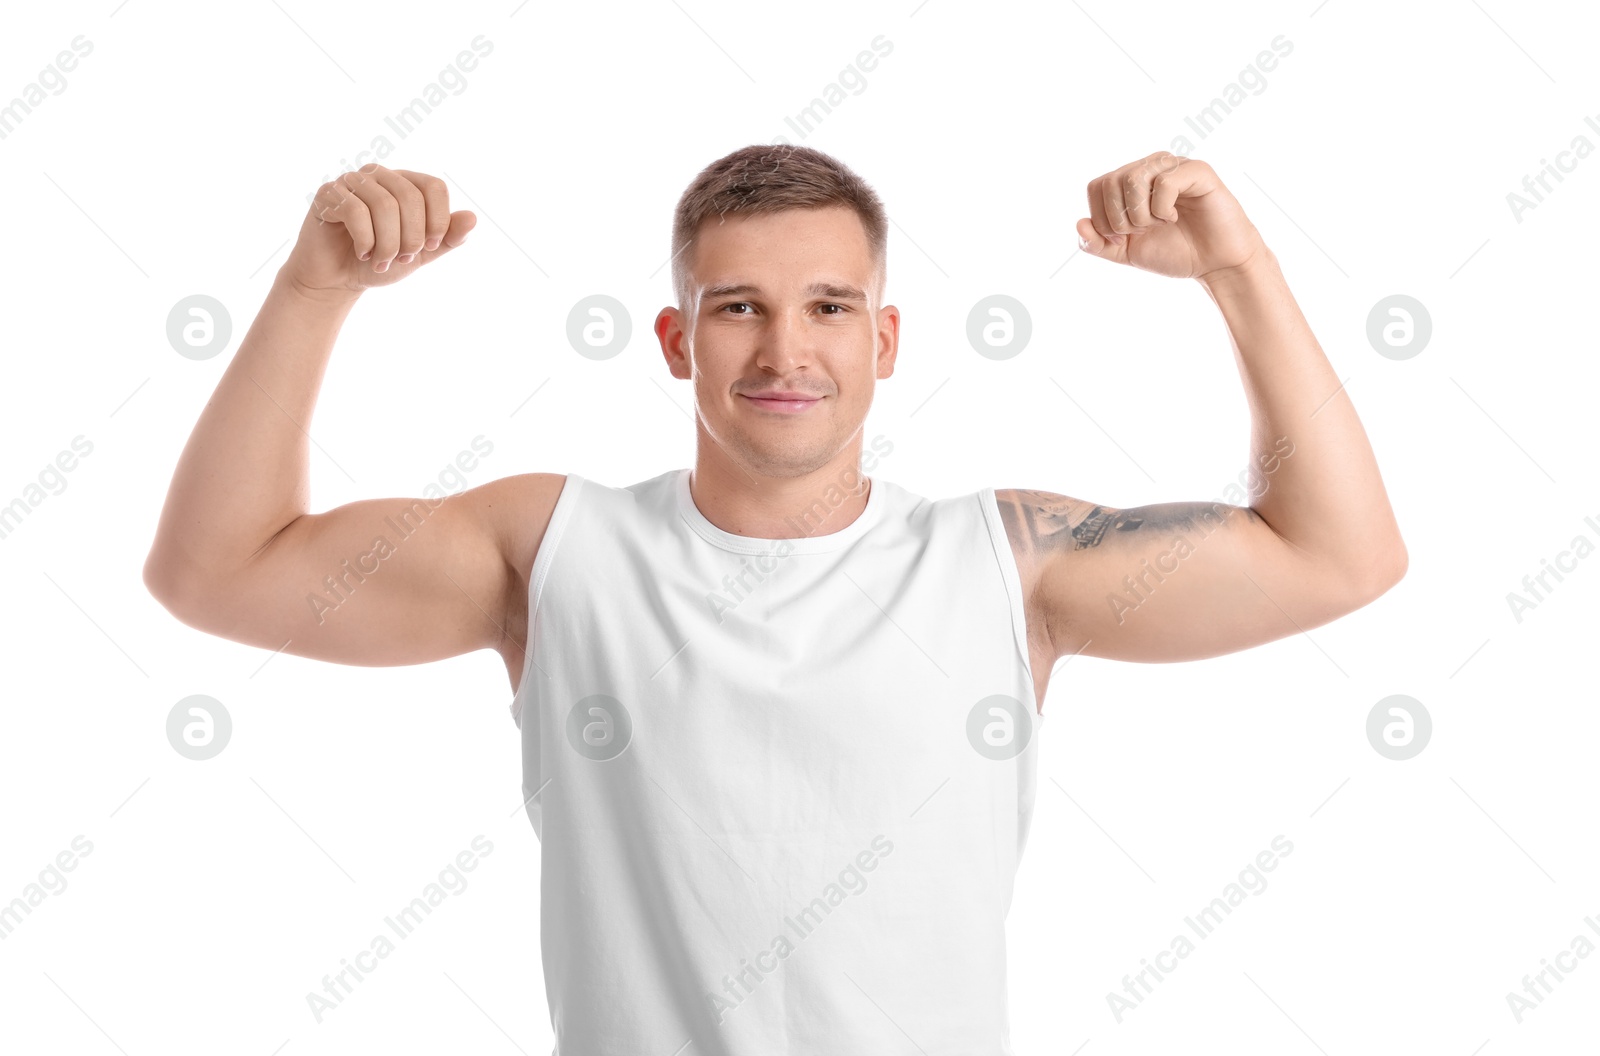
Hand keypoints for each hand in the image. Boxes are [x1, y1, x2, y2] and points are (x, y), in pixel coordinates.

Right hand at [282, 164, 476, 297]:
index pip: (434, 186)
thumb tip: (472, 218)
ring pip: (383, 204)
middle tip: (403, 260)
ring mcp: (352, 182)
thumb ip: (447, 238)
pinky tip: (363, 254)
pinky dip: (365, 240)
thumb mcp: (421, 254)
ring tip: (381, 261)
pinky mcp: (328, 194)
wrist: (338, 280)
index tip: (429, 248)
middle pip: (409, 196)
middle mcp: (380, 176)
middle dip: (411, 237)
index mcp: (406, 184)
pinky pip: (355, 211)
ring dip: (388, 243)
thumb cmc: (380, 262)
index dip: (438, 220)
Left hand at [1075, 152, 1265, 281]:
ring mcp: (1173, 166)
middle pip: (1110, 181)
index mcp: (1130, 183)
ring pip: (1133, 177)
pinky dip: (1162, 208)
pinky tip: (1175, 216)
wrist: (1214, 263)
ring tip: (1158, 224)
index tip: (1122, 239)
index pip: (1096, 187)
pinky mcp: (1197, 171)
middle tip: (1142, 232)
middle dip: (1120, 219)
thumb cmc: (1174, 253)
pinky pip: (1164, 180)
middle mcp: (1149, 167)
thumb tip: (1079, 224)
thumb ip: (1097, 244)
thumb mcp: (1126, 253)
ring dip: (1139, 213)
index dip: (1102, 218)